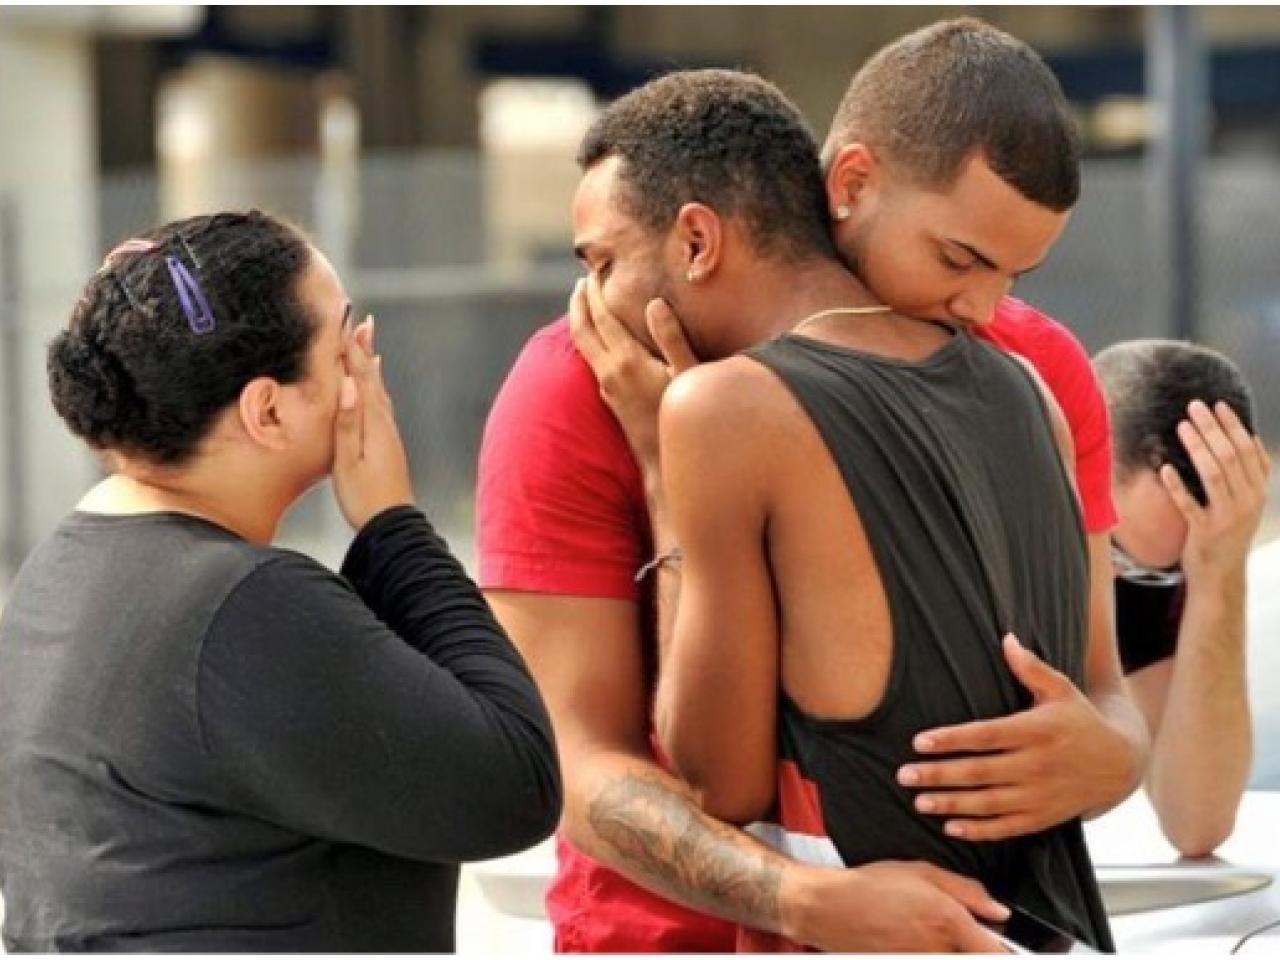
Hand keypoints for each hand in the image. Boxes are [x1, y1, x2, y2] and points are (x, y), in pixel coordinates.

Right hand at [332, 316, 414, 530]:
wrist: (393, 526)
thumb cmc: (365, 499)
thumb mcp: (347, 462)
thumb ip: (347, 423)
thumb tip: (348, 385)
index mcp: (373, 424)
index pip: (359, 377)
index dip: (351, 350)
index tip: (344, 323)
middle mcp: (384, 423)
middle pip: (372, 378)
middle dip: (364, 349)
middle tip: (360, 321)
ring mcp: (388, 433)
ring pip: (378, 389)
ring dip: (370, 364)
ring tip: (368, 342)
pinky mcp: (388, 444)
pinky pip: (380, 404)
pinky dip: (376, 387)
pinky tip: (375, 387)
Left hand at [568, 275, 696, 471]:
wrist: (664, 465)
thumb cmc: (683, 420)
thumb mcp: (687, 376)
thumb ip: (671, 338)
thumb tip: (654, 303)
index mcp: (627, 362)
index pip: (603, 317)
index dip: (597, 291)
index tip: (596, 269)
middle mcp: (610, 374)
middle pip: (582, 330)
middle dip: (580, 302)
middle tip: (583, 279)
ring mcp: (607, 388)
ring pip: (583, 346)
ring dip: (581, 320)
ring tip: (586, 302)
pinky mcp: (610, 399)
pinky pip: (592, 359)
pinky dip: (590, 339)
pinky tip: (601, 338)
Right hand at [783, 860, 1008, 951]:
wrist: (829, 908)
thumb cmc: (871, 886)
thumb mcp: (922, 872)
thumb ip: (967, 891)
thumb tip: (998, 909)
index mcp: (948, 922)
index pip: (996, 953)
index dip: (1006, 950)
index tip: (1005, 944)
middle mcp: (937, 950)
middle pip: (972, 957)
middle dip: (971, 945)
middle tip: (954, 929)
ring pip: (950, 958)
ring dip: (947, 948)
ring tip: (921, 929)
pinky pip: (926, 958)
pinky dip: (926, 949)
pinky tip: (908, 936)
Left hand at [899, 634, 1132, 840]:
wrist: (1120, 763)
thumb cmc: (1080, 719)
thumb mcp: (1062, 690)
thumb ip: (1031, 668)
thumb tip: (1006, 637)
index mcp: (1037, 731)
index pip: (986, 736)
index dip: (952, 739)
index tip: (920, 742)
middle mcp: (1037, 765)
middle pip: (980, 772)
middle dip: (940, 774)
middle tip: (904, 775)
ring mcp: (1041, 795)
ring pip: (989, 803)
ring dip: (952, 804)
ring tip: (919, 801)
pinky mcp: (1044, 817)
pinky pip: (1008, 828)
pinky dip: (979, 831)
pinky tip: (951, 827)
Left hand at [1163, 399, 1270, 586]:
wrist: (1222, 574)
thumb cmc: (1228, 532)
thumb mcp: (1247, 502)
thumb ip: (1250, 474)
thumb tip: (1251, 437)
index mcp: (1258, 491)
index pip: (1248, 450)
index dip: (1233, 426)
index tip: (1217, 405)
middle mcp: (1247, 501)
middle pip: (1230, 456)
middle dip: (1213, 428)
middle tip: (1195, 406)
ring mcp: (1227, 517)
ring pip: (1213, 474)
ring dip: (1197, 447)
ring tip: (1182, 426)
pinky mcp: (1205, 532)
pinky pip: (1190, 505)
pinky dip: (1177, 486)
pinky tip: (1164, 469)